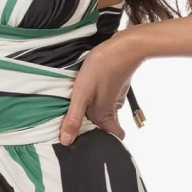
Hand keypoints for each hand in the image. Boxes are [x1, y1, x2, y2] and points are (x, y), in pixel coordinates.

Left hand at [57, 27, 148, 144]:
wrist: (124, 46)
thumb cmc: (102, 68)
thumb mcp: (82, 93)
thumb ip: (73, 117)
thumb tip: (66, 142)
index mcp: (103, 116)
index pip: (112, 138)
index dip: (103, 144)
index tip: (88, 145)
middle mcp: (111, 109)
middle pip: (106, 127)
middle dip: (94, 130)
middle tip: (77, 128)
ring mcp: (114, 97)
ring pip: (105, 112)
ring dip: (93, 113)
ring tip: (77, 109)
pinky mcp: (114, 86)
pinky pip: (105, 99)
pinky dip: (97, 99)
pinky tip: (86, 92)